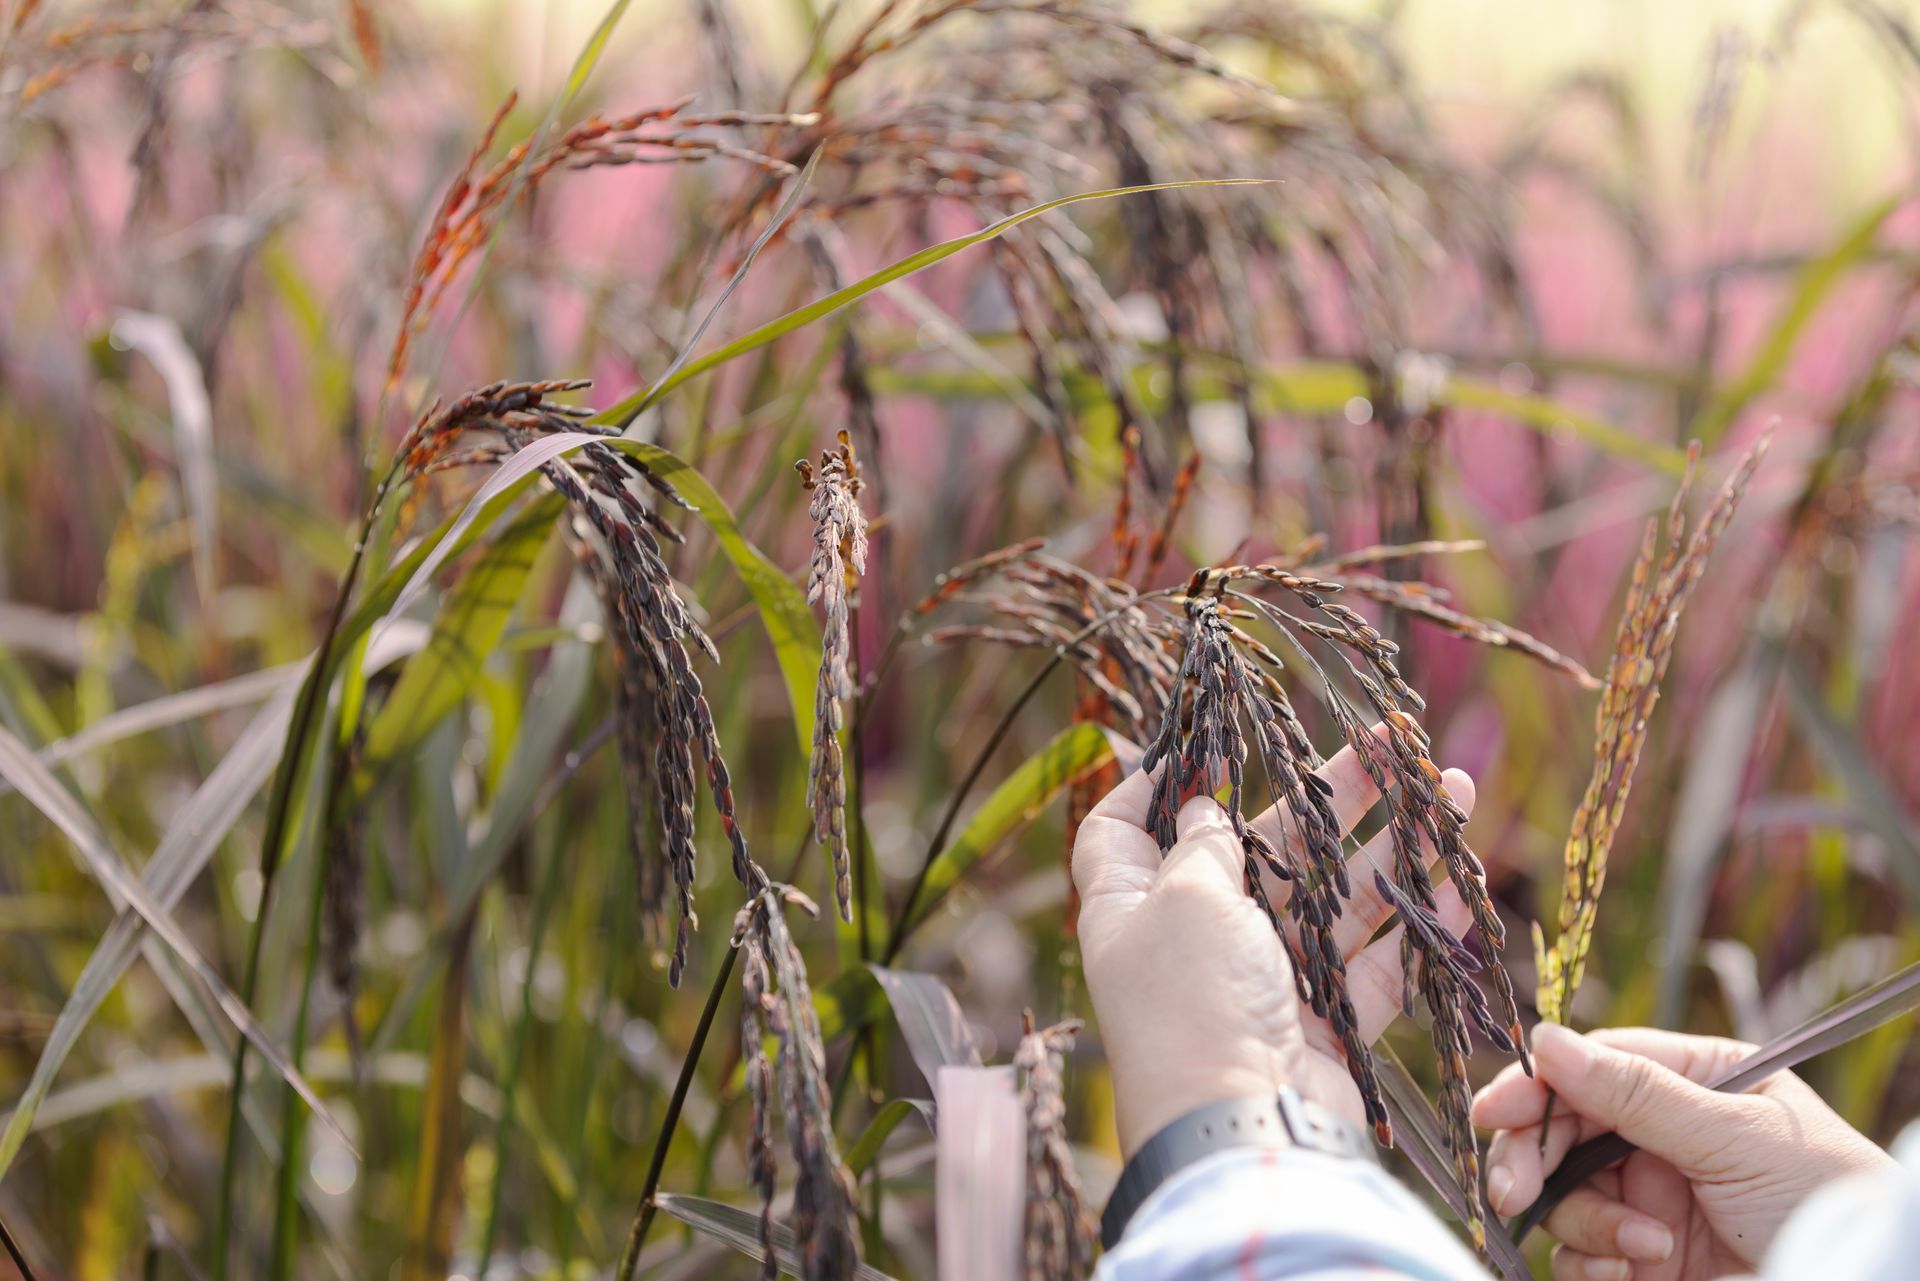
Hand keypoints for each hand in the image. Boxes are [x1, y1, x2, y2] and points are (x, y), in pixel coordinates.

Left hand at [1071, 733, 1476, 1156]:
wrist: (1243, 1132)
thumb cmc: (1194, 1002)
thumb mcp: (1187, 898)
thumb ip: (1203, 846)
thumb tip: (1199, 809)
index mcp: (1134, 904)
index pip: (1124, 829)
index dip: (1155, 781)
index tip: (1206, 741)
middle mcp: (1194, 939)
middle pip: (1260, 848)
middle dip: (1328, 795)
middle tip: (1391, 742)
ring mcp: (1260, 983)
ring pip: (1331, 897)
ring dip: (1391, 844)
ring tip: (1451, 787)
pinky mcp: (1320, 1027)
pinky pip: (1372, 962)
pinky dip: (1415, 922)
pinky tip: (1461, 878)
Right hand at [1474, 1025, 1893, 1280]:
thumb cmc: (1824, 1198)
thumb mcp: (1733, 1135)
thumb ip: (1636, 1092)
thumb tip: (1546, 1040)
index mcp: (1692, 1081)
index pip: (1592, 1066)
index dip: (1537, 1086)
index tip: (1494, 1111)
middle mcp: (1660, 1135)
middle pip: (1558, 1131)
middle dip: (1533, 1161)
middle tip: (1516, 1193)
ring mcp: (1649, 1198)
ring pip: (1562, 1196)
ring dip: (1589, 1223)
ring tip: (1646, 1249)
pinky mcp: (1642, 1259)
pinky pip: (1579, 1254)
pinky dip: (1594, 1263)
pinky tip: (1637, 1271)